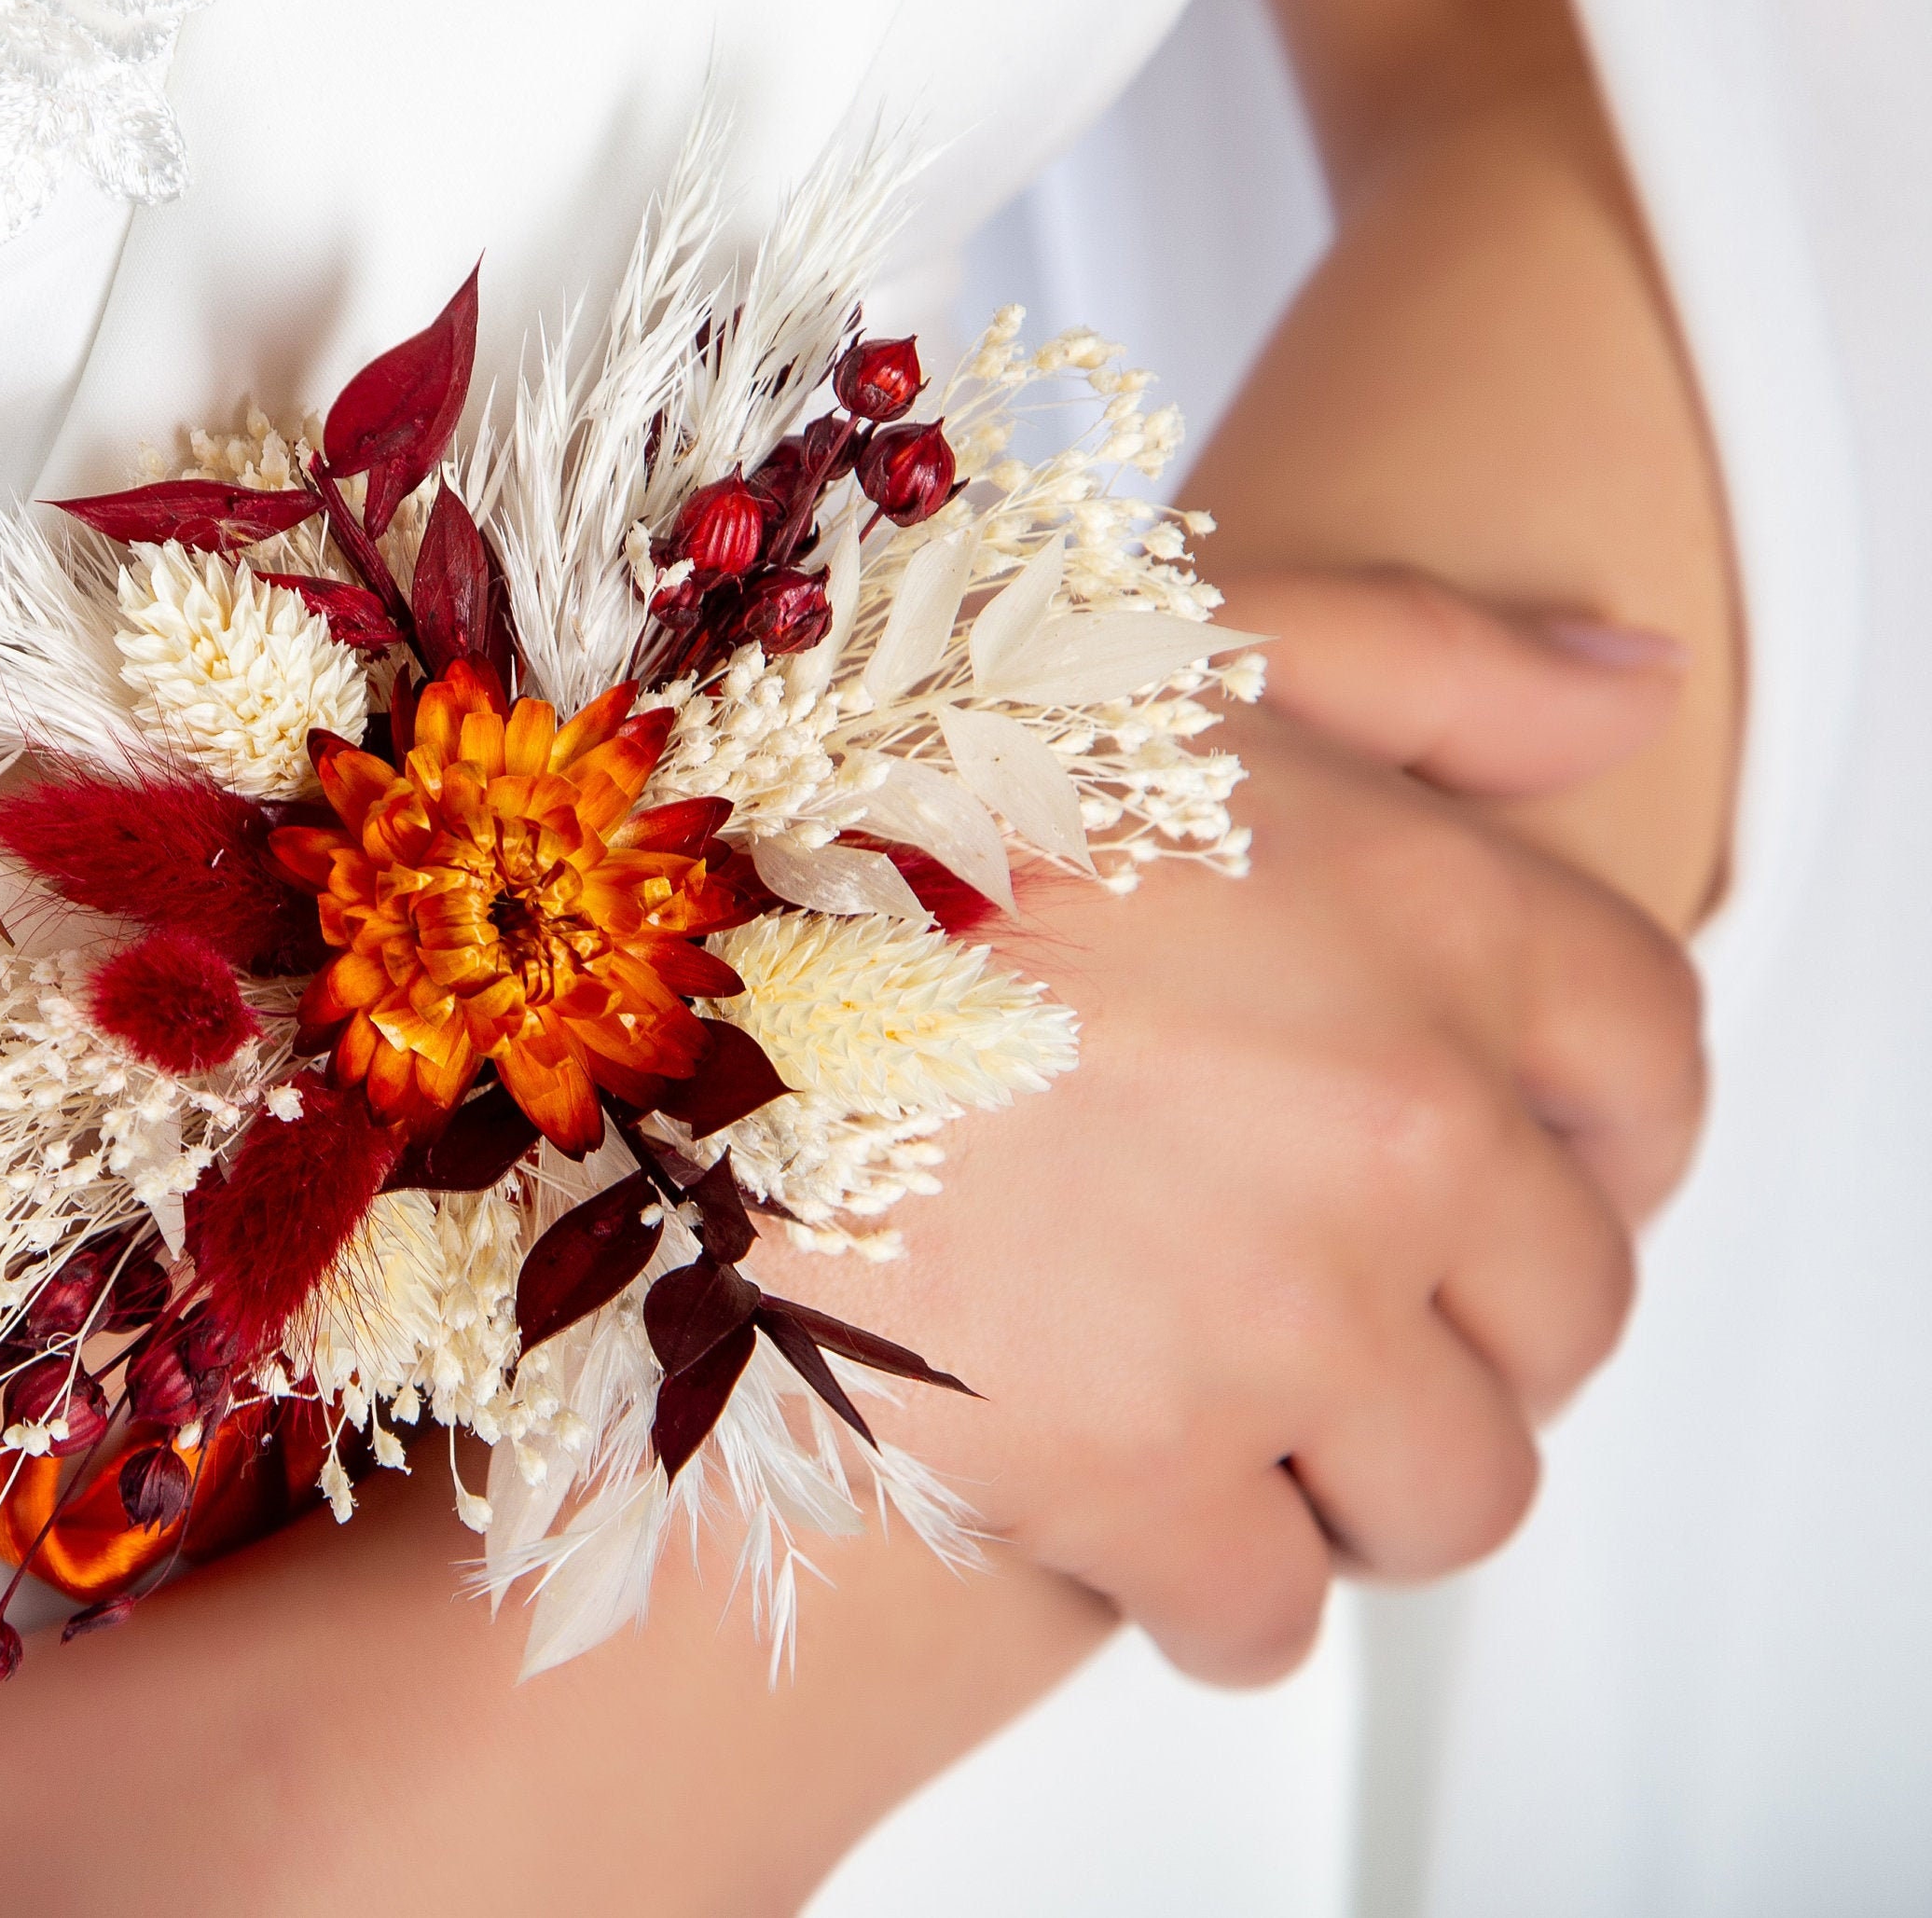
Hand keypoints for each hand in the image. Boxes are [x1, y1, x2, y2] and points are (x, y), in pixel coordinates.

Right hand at [786, 570, 1703, 1683]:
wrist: (624, 984)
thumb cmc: (873, 807)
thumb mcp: (1152, 662)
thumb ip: (1425, 666)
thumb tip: (1636, 697)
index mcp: (1426, 911)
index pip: (1650, 1059)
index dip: (1601, 1130)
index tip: (1526, 1166)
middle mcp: (1401, 1124)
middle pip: (1569, 1303)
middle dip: (1468, 1315)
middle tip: (1336, 1294)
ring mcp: (1280, 1323)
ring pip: (1454, 1486)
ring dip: (1366, 1473)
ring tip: (1247, 1423)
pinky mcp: (1135, 1483)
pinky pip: (1267, 1612)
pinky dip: (1218, 1591)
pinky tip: (1141, 1524)